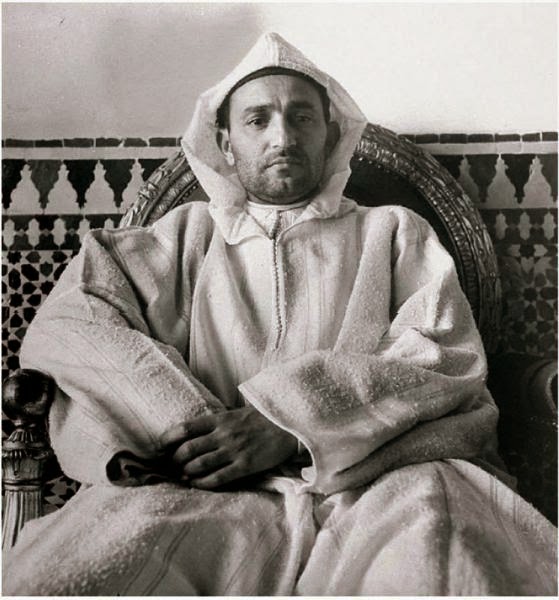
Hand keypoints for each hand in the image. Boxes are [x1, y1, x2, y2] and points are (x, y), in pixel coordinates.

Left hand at [161, 406, 297, 488]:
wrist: (288, 425)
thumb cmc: (262, 418)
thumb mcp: (236, 413)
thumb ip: (217, 423)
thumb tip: (196, 432)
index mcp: (220, 419)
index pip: (185, 428)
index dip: (168, 438)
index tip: (159, 447)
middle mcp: (223, 435)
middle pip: (187, 449)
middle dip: (174, 460)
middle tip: (170, 465)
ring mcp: (233, 451)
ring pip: (199, 465)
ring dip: (186, 472)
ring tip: (182, 475)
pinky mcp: (244, 465)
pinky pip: (218, 478)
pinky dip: (202, 483)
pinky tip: (196, 484)